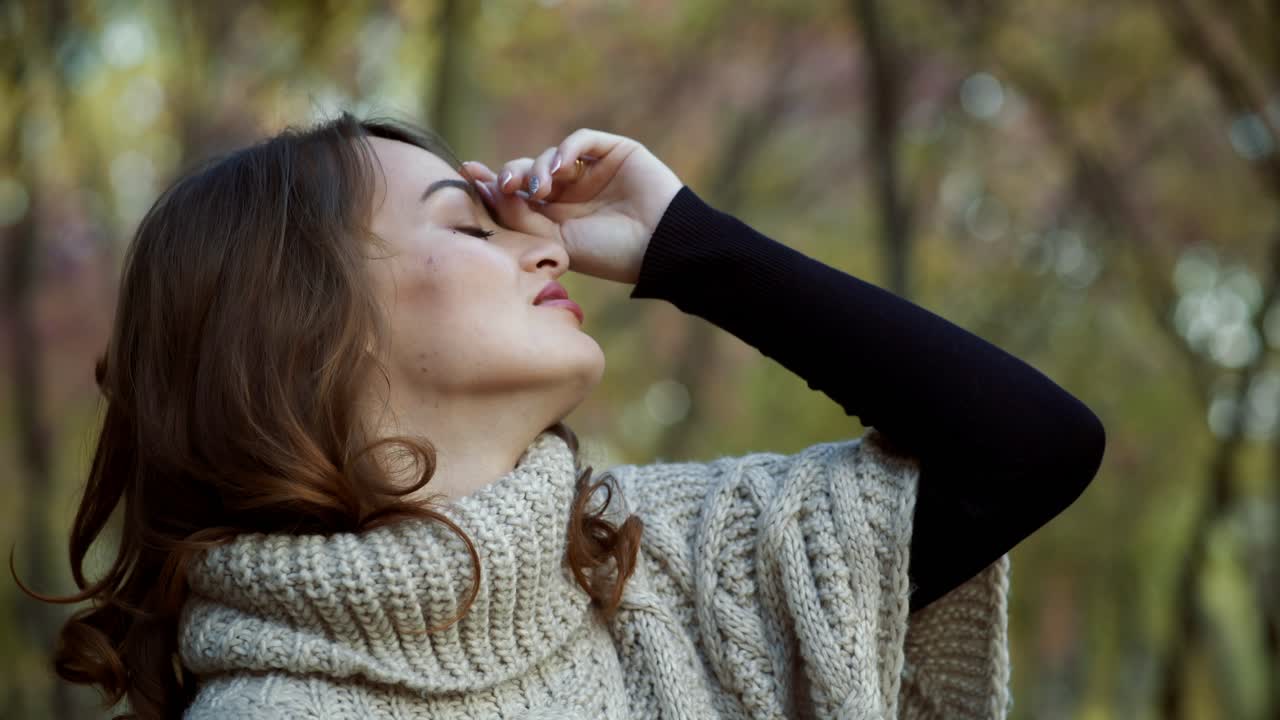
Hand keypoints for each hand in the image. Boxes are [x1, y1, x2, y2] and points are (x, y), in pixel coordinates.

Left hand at [459, 129, 682, 284]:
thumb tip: (486, 189)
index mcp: (557, 217)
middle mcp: (572, 192)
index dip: (492, 182)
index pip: (517, 194)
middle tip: (506, 186)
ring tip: (542, 188)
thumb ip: (521, 218)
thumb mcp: (555, 241)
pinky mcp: (614, 152)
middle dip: (512, 175)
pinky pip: (580, 140)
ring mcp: (592, 170)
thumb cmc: (610, 254)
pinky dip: (565, 150)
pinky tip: (561, 168)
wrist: (658, 248)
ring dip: (538, 168)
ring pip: (550, 156)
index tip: (468, 173)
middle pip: (528, 171)